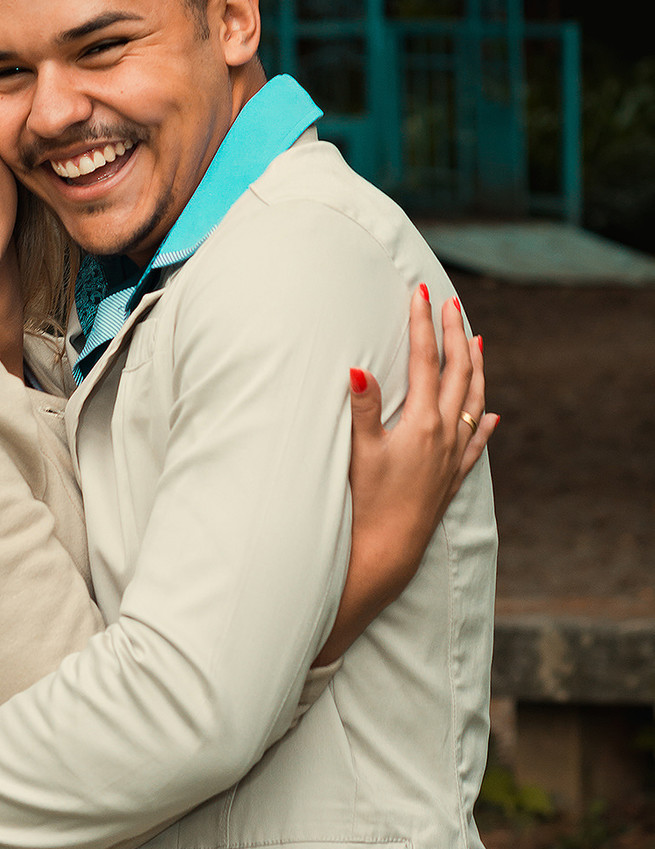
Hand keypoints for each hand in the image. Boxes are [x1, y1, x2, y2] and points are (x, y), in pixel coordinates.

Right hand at [315, 285, 495, 664]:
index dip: (422, 324)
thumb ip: (362, 408)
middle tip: (452, 304)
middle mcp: (445, 436)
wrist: (386, 555)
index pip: (425, 361)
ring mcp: (452, 458)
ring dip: (477, 369)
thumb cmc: (365, 504)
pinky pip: (477, 442)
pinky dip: (484, 422)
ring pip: (475, 402)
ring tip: (478, 342)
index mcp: (422, 423)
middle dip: (455, 335)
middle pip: (459, 374)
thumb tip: (357, 367)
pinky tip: (490, 416)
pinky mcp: (451, 479)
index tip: (421, 293)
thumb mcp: (359, 452)